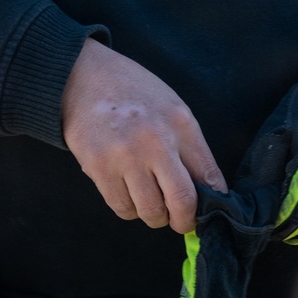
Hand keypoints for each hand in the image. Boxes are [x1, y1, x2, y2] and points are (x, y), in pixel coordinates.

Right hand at [62, 38, 225, 232]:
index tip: (207, 210)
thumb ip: (190, 148)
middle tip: (179, 220)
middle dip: (184, 220)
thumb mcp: (172, 107)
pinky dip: (129, 207)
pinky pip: (122, 208)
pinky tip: (126, 187)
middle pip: (182, 202)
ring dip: (153, 213)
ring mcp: (125, 155)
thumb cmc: (134, 94)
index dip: (211, 202)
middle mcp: (155, 139)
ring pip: (150, 212)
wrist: (86, 77)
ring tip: (148, 195)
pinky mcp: (98, 167)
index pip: (208, 175)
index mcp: (180, 122)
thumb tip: (208, 193)